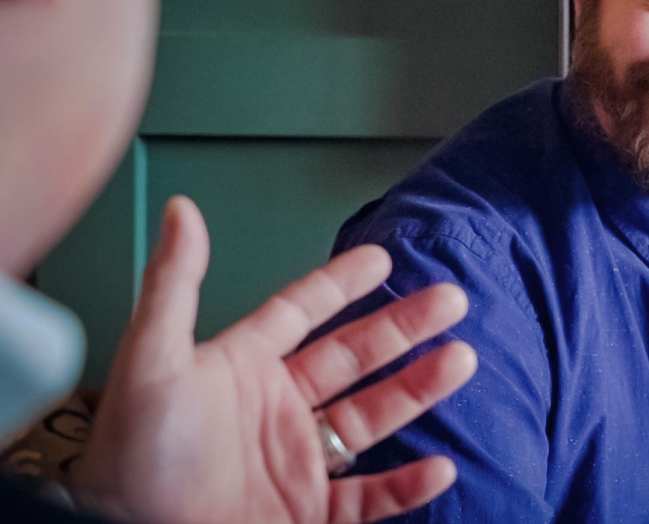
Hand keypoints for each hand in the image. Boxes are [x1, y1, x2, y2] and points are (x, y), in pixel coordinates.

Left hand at [68, 196, 477, 523]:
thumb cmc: (129, 456)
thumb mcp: (151, 361)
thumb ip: (174, 285)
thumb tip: (183, 212)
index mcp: (241, 368)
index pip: (301, 313)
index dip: (340, 284)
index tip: (381, 259)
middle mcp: (275, 410)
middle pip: (355, 357)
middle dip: (405, 327)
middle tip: (450, 300)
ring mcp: (295, 461)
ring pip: (373, 417)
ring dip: (419, 389)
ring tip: (460, 360)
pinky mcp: (306, 514)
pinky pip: (369, 497)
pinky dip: (406, 485)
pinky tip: (437, 465)